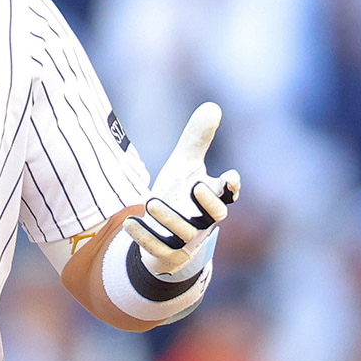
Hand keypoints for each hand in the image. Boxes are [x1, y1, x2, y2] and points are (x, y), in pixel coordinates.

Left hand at [123, 102, 239, 275]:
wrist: (165, 236)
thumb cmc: (180, 196)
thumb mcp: (185, 167)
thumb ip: (196, 139)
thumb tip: (213, 106)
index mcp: (210, 200)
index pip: (227, 195)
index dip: (231, 188)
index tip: (230, 178)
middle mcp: (203, 221)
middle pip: (215, 216)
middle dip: (208, 203)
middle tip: (197, 185)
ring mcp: (186, 240)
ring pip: (183, 234)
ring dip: (169, 218)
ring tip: (151, 201)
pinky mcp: (166, 254)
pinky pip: (157, 249)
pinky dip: (144, 236)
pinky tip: (129, 223)